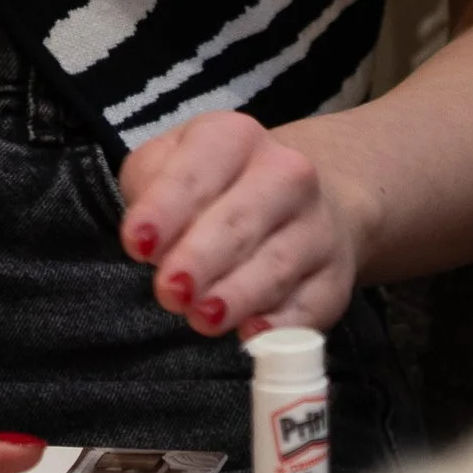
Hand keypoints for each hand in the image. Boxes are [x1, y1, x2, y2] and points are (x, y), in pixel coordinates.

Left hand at [119, 112, 359, 335]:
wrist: (295, 201)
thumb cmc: (212, 188)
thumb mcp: (169, 166)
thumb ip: (149, 189)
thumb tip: (147, 240)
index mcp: (234, 138)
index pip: (196, 172)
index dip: (165, 209)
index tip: (138, 244)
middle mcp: (286, 174)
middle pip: (241, 220)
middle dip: (201, 258)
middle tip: (170, 291)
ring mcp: (317, 226)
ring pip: (278, 264)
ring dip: (239, 294)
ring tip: (204, 317)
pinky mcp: (334, 278)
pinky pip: (312, 304)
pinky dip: (285, 324)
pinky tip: (256, 335)